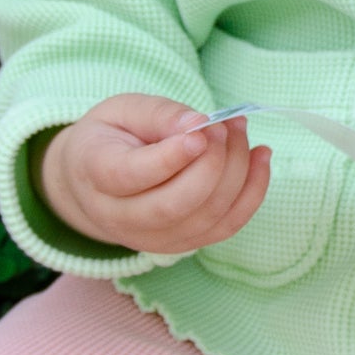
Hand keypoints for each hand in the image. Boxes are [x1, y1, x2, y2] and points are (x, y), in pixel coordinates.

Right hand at [39, 95, 269, 256]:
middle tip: (224, 125)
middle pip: (173, 205)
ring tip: (239, 130)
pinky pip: (226, 226)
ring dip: (237, 171)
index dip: (170, 158)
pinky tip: (260, 156)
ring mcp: (152, 238)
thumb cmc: (111, 137)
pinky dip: (253, 192)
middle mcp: (119, 218)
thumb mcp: (122, 110)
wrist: (95, 181)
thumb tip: (197, 125)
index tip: (201, 132)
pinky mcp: (183, 244)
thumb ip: (158, 114)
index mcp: (94, 175)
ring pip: (205, 217)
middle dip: (212, 163)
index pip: (131, 176)